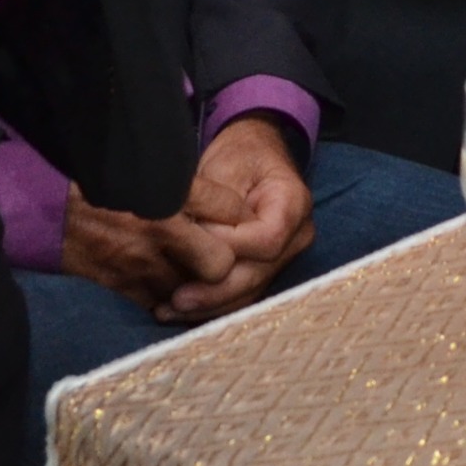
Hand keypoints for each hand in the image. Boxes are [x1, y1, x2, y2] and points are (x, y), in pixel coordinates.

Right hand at [59, 188, 232, 314]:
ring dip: (192, 282)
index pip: (231, 210)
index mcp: (170, 193)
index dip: (238, 217)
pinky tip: (159, 282)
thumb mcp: (149, 168)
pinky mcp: (122, 286)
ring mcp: (141, 264)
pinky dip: (163, 297)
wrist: (47, 208)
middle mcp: (161, 231)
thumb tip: (227, 205)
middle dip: (221, 260)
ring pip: (192, 289)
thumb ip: (190, 185)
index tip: (235, 221)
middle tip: (215, 253)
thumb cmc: (101, 181)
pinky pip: (160, 303)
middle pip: (220, 263)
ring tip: (186, 268)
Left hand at [159, 115, 313, 323]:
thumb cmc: (240, 155)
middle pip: (258, 275)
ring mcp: (283, 258)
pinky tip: (179, 309)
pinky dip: (211, 304)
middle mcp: (296, 237)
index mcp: (293, 204)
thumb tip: (195, 239)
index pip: (266, 240)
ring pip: (248, 292)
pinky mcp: (264, 270)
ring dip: (209, 306)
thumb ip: (216, 204)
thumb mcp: (227, 166)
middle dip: (214, 291)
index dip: (229, 247)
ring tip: (169, 310)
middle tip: (176, 300)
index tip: (192, 241)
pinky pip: (240, 294)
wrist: (254, 155)